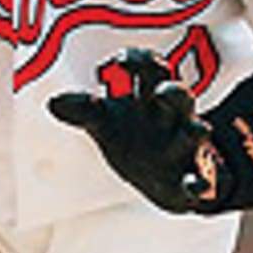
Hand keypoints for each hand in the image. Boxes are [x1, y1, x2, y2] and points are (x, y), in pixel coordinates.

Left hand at [48, 48, 227, 212]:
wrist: (160, 181)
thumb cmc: (133, 140)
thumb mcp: (105, 124)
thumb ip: (84, 111)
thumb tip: (52, 103)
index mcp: (149, 99)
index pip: (149, 70)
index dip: (138, 61)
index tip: (119, 62)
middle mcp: (171, 117)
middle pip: (177, 95)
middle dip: (173, 91)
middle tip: (162, 91)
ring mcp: (184, 146)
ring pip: (195, 132)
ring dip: (195, 130)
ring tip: (197, 129)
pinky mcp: (192, 177)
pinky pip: (200, 182)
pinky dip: (200, 187)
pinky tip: (198, 190)